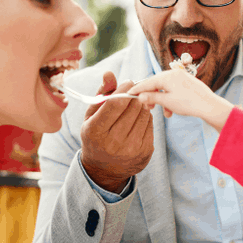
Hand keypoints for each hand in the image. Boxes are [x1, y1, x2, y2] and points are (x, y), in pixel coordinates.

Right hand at [80, 72, 153, 192]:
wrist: (104, 169)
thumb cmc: (96, 136)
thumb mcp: (91, 116)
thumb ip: (102, 94)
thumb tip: (109, 73)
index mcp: (96, 131)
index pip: (116, 104)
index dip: (124, 89)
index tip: (128, 83)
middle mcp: (114, 142)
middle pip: (133, 107)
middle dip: (135, 95)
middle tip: (133, 93)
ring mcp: (131, 149)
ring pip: (144, 114)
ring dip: (141, 106)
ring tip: (133, 108)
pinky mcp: (145, 152)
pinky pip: (150, 125)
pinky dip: (146, 118)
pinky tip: (137, 120)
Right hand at [127, 69, 233, 131]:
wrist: (209, 106)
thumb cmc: (188, 103)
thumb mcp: (167, 102)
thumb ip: (152, 98)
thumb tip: (140, 96)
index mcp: (167, 76)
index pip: (147, 82)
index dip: (137, 89)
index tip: (128, 94)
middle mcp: (173, 74)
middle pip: (155, 84)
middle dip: (151, 97)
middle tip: (148, 108)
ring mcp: (181, 77)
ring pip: (165, 88)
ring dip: (161, 100)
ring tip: (164, 112)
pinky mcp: (187, 83)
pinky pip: (173, 90)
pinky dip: (170, 99)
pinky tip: (172, 111)